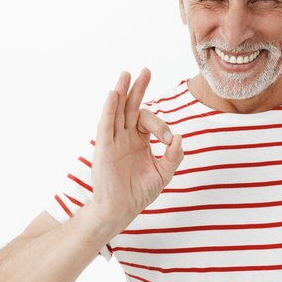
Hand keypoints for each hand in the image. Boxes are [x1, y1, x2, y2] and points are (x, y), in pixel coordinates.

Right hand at [87, 68, 183, 234]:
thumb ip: (173, 156)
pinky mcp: (104, 148)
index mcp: (138, 140)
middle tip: (145, 70)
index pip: (149, 121)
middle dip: (138, 88)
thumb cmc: (138, 193)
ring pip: (117, 110)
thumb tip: (177, 137)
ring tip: (126, 74)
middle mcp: (124, 136)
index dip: (160, 125)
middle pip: (130, 106)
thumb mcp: (163, 173)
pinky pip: (106, 125)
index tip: (167, 139)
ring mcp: (113, 140)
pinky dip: (109, 109)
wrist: (120, 211)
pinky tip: (113, 94)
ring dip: (121, 92)